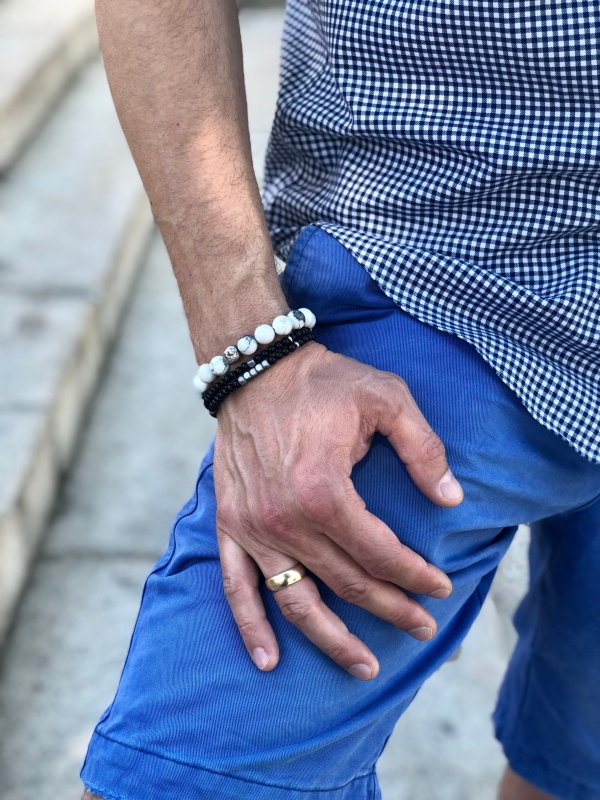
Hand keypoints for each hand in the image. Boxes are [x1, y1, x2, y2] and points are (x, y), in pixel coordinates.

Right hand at [214, 342, 462, 679]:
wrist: (255, 368)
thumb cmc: (322, 382)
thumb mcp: (386, 397)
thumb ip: (423, 448)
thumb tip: (451, 500)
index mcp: (326, 491)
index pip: (380, 553)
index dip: (415, 576)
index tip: (440, 587)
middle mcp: (286, 520)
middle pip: (348, 583)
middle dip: (392, 610)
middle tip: (422, 628)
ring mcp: (254, 528)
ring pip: (297, 600)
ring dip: (332, 639)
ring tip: (365, 666)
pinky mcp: (231, 525)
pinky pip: (236, 586)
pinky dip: (251, 626)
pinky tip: (269, 659)